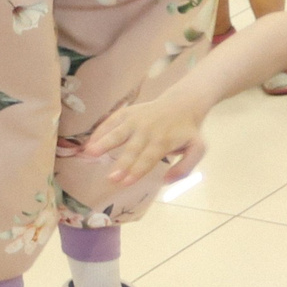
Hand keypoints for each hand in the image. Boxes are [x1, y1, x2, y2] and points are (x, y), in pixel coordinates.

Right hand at [88, 93, 210, 186]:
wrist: (182, 103)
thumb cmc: (186, 132)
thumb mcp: (197, 149)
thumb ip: (185, 167)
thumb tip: (166, 180)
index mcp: (164, 141)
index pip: (148, 159)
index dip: (136, 171)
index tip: (124, 183)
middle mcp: (148, 130)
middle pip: (132, 149)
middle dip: (122, 164)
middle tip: (111, 178)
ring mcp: (136, 119)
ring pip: (118, 132)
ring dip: (104, 143)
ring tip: (90, 153)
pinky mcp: (127, 112)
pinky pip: (112, 121)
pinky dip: (100, 131)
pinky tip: (89, 142)